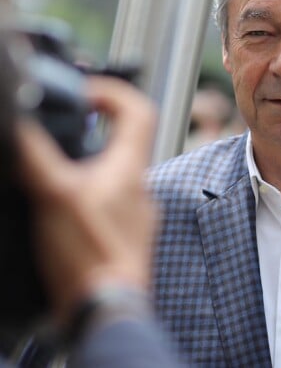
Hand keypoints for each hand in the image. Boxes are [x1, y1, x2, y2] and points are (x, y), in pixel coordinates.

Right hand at [16, 76, 157, 323]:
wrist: (107, 306)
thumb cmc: (89, 254)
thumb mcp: (54, 195)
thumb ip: (37, 157)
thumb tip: (22, 126)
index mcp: (129, 166)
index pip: (140, 110)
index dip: (115, 92)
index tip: (85, 93)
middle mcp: (138, 184)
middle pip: (127, 138)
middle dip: (96, 127)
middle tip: (65, 126)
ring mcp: (135, 209)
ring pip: (116, 169)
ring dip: (89, 161)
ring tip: (57, 166)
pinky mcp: (125, 232)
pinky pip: (110, 198)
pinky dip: (89, 190)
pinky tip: (65, 203)